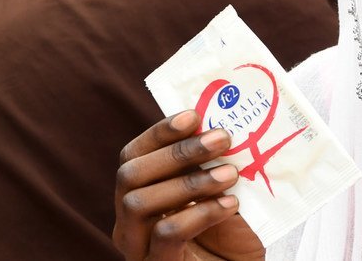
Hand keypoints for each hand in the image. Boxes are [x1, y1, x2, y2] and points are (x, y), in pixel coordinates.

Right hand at [113, 110, 264, 260]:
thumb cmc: (231, 236)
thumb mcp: (224, 193)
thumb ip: (216, 165)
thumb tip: (227, 125)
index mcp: (140, 195)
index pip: (134, 155)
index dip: (160, 132)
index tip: (194, 115)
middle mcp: (129, 221)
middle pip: (130, 175)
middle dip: (177, 152)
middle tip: (223, 138)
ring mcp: (138, 246)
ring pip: (139, 203)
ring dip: (189, 182)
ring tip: (231, 174)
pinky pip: (166, 233)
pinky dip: (200, 213)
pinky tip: (229, 204)